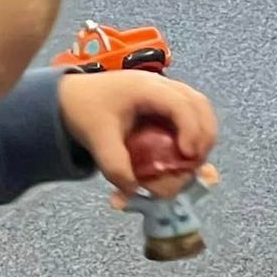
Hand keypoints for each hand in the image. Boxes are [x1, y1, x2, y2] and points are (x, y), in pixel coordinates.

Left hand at [59, 70, 217, 198]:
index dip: (191, 130)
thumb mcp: (95, 138)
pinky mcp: (165, 105)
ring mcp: (166, 93)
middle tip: (195, 165)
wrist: (72, 97)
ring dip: (203, 137)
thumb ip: (114, 165)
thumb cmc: (84, 110)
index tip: (188, 155)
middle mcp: (161, 86)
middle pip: (200, 104)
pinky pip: (190, 116)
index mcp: (145, 88)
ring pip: (200, 109)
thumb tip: (135, 190)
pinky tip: (186, 156)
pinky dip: (194, 135)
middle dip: (204, 137)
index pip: (181, 104)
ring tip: (192, 163)